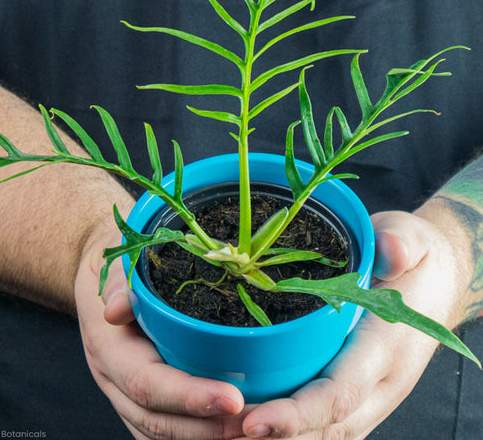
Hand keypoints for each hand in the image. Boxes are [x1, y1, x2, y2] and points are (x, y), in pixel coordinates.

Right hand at [74, 228, 247, 439]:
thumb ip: (120, 281)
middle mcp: (113, 377)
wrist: (102, 272)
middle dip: (208, 429)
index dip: (189, 397)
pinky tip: (228, 432)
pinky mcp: (138, 396)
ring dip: (205, 438)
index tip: (234, 399)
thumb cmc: (119, 259)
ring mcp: (124, 391)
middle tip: (256, 425)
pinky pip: (162, 428)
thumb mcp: (119, 259)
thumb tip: (116, 310)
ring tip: (250, 433)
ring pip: (159, 433)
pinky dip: (195, 435)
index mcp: (108, 345)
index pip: (147, 382)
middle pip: (157, 420)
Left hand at [236, 204, 468, 438]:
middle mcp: (380, 384)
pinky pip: (327, 425)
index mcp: (386, 348)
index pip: (340, 394)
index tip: (253, 421)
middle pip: (326, 428)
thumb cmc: (416, 263)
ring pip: (325, 435)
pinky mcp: (359, 393)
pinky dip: (294, 432)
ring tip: (226, 432)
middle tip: (222, 430)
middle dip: (275, 437)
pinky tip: (253, 425)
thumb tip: (390, 252)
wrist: (437, 285)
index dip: (297, 414)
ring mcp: (371, 395)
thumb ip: (401, 244)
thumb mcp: (409, 239)